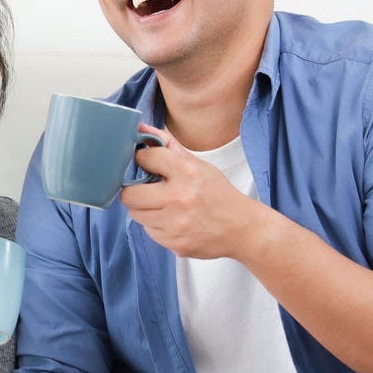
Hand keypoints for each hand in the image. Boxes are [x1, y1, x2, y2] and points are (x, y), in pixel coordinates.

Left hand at [121, 124, 264, 259]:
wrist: (242, 229)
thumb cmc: (219, 194)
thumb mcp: (199, 165)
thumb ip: (168, 146)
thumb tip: (141, 129)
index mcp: (187, 172)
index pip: (146, 158)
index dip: (143, 160)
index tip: (148, 163)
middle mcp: (179, 198)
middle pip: (129, 195)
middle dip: (135, 191)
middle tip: (146, 190)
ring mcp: (176, 224)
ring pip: (136, 215)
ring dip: (145, 209)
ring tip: (163, 206)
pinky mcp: (175, 243)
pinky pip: (149, 232)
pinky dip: (157, 226)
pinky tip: (173, 221)